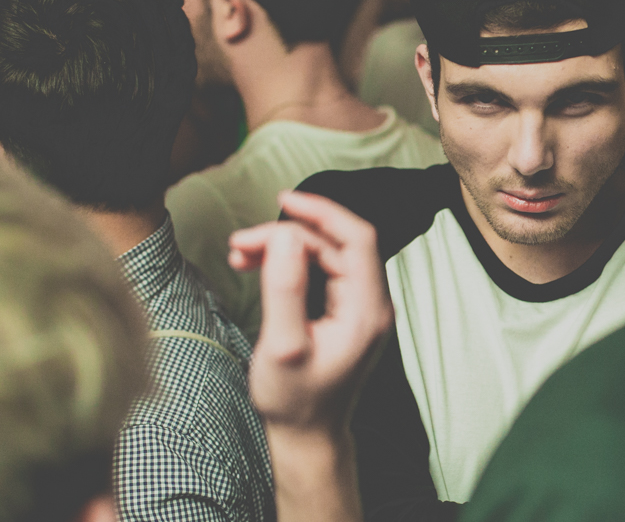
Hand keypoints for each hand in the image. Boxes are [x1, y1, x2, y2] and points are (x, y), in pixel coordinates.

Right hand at [229, 191, 393, 432]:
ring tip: (239, 253)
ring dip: (284, 247)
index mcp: (367, 311)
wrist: (307, 436)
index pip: (358, 238)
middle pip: (337, 244)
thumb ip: (286, 289)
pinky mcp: (345, 312)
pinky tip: (255, 265)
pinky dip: (291, 264)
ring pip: (326, 255)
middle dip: (289, 234)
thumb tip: (285, 237)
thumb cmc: (295, 401)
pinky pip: (322, 272)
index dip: (323, 211)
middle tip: (241, 241)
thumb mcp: (282, 346)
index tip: (284, 200)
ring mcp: (361, 308)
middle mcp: (373, 304)